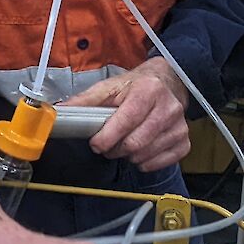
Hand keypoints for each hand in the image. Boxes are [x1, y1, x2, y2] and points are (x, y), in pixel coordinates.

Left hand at [66, 58, 190, 171]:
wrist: (169, 80)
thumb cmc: (136, 85)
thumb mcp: (110, 87)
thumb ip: (85, 100)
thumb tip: (59, 111)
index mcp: (148, 91)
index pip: (127, 121)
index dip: (107, 137)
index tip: (96, 143)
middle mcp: (168, 108)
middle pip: (136, 142)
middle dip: (115, 149)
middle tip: (107, 145)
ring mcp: (179, 126)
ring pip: (147, 154)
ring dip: (128, 157)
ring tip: (123, 146)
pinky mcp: (184, 140)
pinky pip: (163, 162)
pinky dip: (146, 162)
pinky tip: (139, 152)